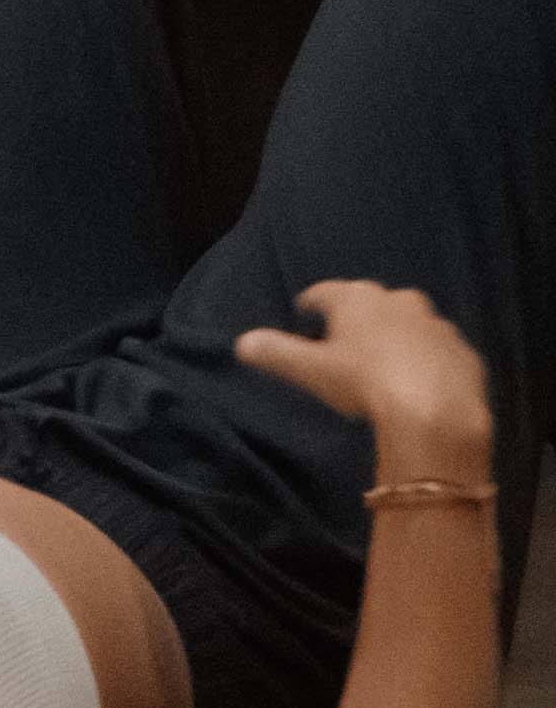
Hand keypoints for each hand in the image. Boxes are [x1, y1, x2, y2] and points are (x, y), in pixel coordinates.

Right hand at [238, 276, 492, 478]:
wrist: (438, 414)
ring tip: (387, 361)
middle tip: (347, 340)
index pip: (324, 293)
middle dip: (359, 316)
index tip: (305, 313)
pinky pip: (441, 351)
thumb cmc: (365, 382)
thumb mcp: (311, 371)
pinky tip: (423, 381)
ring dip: (398, 335)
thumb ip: (276, 353)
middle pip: (371, 302)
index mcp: (357, 299)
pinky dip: (430, 359)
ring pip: (411, 323)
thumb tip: (241, 342)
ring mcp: (437, 326)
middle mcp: (398, 301)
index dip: (312, 303)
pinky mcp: (465, 354)